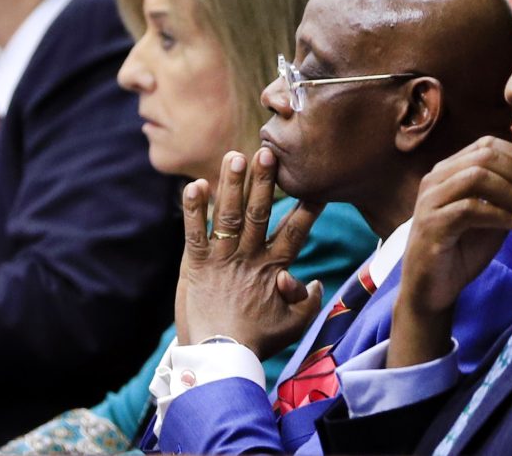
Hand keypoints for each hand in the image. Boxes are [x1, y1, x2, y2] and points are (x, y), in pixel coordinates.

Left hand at [174, 148, 328, 359]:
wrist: (218, 358)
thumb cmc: (256, 341)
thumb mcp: (293, 324)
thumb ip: (308, 300)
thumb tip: (313, 280)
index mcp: (275, 269)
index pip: (295, 232)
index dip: (307, 208)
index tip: (316, 185)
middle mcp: (250, 258)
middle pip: (260, 213)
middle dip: (264, 182)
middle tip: (268, 153)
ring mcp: (222, 259)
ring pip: (228, 215)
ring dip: (232, 185)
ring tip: (235, 157)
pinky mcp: (197, 265)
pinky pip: (195, 232)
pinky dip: (194, 209)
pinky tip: (195, 185)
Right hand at [389, 136, 511, 367]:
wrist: (433, 289)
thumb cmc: (462, 250)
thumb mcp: (492, 216)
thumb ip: (509, 195)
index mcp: (448, 171)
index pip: (486, 144)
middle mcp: (435, 179)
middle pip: (484, 157)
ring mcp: (430, 201)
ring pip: (476, 177)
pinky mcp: (431, 225)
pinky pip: (470, 209)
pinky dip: (499, 215)